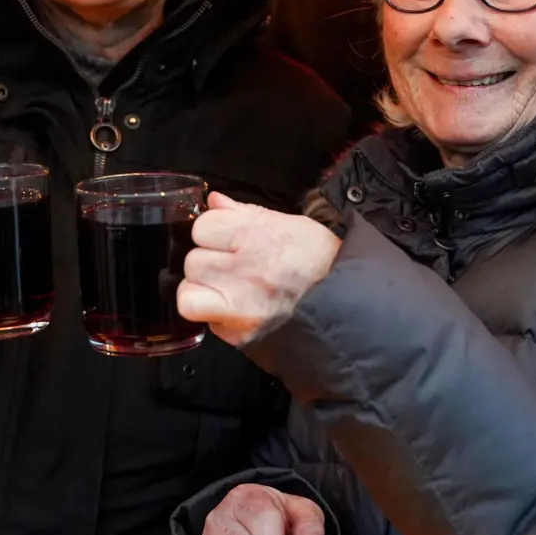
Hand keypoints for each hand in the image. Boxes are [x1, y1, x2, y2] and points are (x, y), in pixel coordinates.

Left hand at [177, 192, 340, 346]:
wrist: (348, 307)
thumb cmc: (323, 263)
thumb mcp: (292, 225)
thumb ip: (245, 213)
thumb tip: (213, 200)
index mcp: (256, 236)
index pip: (203, 226)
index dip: (214, 232)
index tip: (227, 239)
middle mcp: (244, 270)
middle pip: (193, 260)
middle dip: (208, 262)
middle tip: (232, 266)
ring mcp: (239, 306)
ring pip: (187, 293)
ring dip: (203, 290)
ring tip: (228, 288)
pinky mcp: (238, 334)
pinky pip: (203, 320)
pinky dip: (211, 314)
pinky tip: (232, 307)